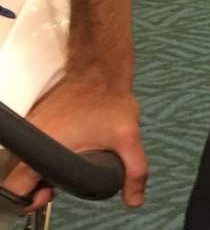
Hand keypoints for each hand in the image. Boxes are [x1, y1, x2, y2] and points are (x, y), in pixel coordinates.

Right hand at [0, 73, 147, 211]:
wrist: (101, 67)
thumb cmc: (109, 98)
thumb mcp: (128, 137)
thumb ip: (134, 170)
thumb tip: (135, 199)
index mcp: (43, 146)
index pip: (16, 186)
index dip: (28, 197)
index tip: (46, 194)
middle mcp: (31, 136)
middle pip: (20, 175)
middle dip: (37, 184)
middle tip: (56, 184)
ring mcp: (32, 126)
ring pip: (26, 158)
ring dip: (41, 167)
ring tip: (64, 165)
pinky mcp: (36, 118)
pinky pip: (33, 142)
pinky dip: (44, 150)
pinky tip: (64, 148)